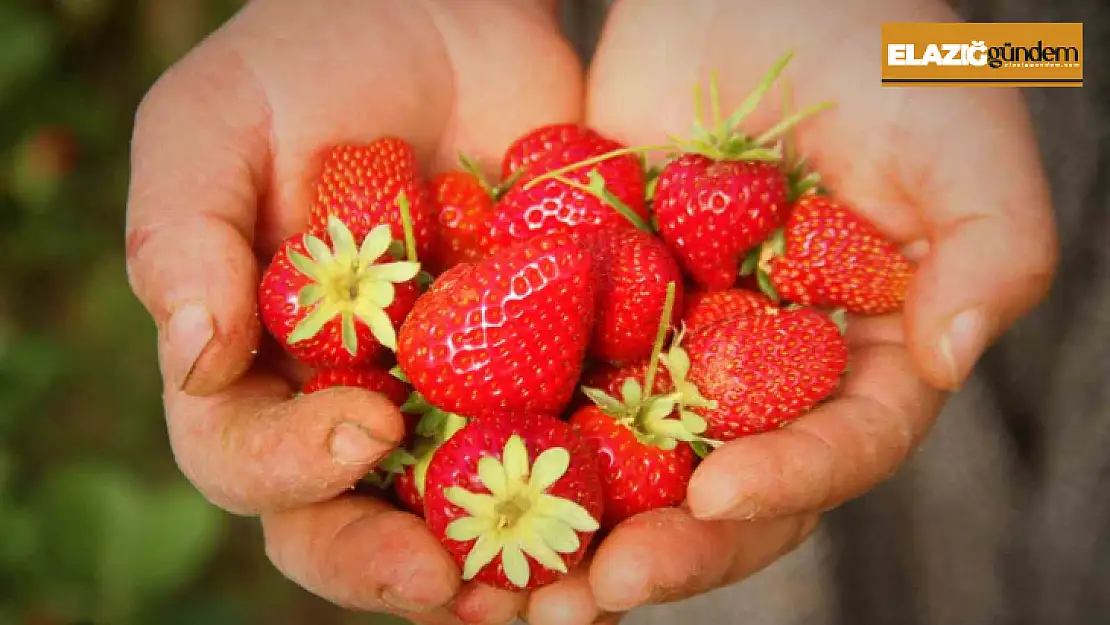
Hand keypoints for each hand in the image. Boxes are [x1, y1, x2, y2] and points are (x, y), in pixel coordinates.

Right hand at [124, 0, 581, 621]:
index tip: (361, 430)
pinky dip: (596, 489)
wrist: (435, 18)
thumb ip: (181, 239)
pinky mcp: (540, 368)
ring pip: (464, 514)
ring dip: (504, 565)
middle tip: (454, 582)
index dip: (291, 470)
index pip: (247, 458)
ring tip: (557, 591)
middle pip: (354, 523)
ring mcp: (450, 396)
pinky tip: (634, 512)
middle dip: (396, 566)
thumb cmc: (303, 66)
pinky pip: (564, 446)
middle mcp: (351, 403)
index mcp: (260, 370)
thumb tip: (194, 360)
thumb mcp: (214, 127)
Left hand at [518, 0, 1057, 620]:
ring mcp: (676, 353)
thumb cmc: (875, 53)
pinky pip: (553, 387)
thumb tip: (954, 358)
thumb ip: (994, 246)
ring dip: (578, 534)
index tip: (717, 496)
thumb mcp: (957, 134)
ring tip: (516, 594)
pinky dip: (514, 442)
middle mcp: (764, 378)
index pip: (836, 447)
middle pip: (726, 491)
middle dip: (669, 550)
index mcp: (858, 358)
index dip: (788, 482)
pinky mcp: (598, 316)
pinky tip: (461, 485)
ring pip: (630, 467)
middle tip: (595, 596)